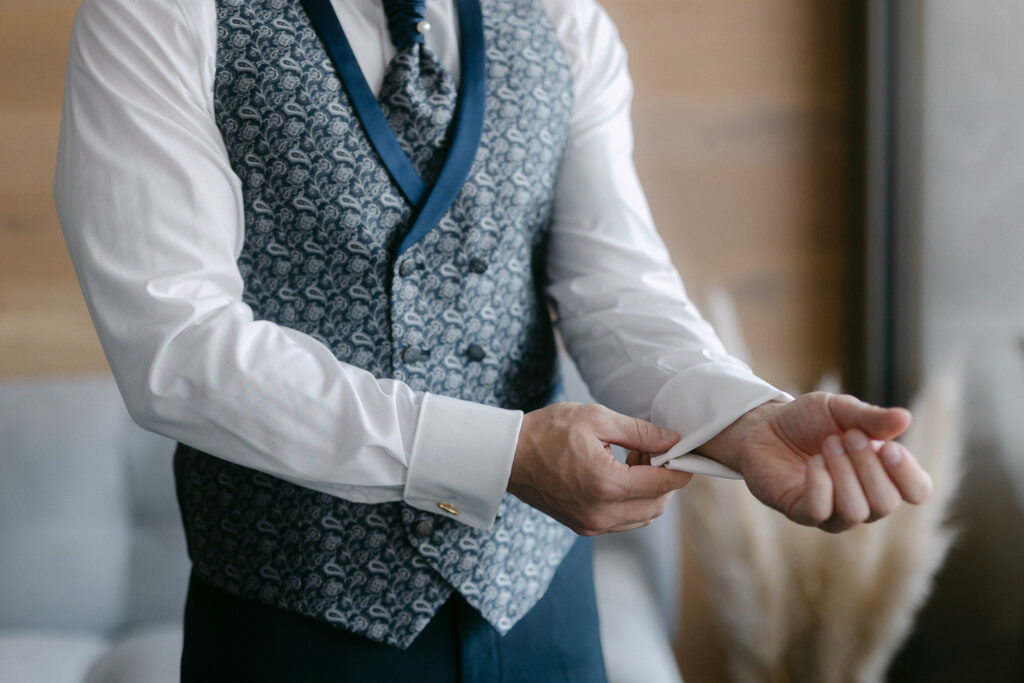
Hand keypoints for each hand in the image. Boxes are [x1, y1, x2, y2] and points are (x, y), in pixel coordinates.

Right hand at [508, 402, 693, 534]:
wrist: (508, 456)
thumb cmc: (548, 431)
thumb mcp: (597, 419)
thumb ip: (640, 432)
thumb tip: (672, 441)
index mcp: (606, 484)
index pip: (664, 484)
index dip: (680, 467)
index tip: (682, 451)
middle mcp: (601, 513)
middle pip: (658, 505)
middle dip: (663, 479)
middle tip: (648, 451)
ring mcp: (591, 524)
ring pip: (643, 517)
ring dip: (648, 492)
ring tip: (631, 462)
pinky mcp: (584, 527)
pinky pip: (624, 521)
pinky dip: (631, 501)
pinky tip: (617, 476)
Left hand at [700, 393, 932, 531]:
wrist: (764, 425)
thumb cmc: (808, 420)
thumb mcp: (841, 409)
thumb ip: (871, 417)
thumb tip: (905, 418)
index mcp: (883, 474)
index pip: (918, 491)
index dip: (908, 473)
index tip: (887, 447)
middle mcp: (863, 500)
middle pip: (886, 503)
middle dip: (867, 466)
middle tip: (846, 437)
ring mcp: (832, 511)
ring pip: (856, 512)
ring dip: (843, 473)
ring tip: (827, 446)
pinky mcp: (801, 513)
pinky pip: (820, 512)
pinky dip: (819, 484)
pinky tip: (813, 462)